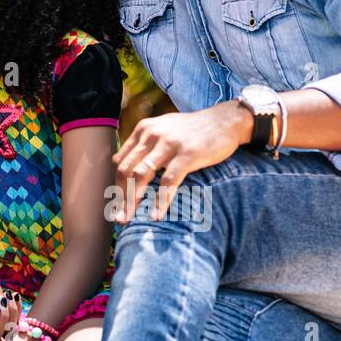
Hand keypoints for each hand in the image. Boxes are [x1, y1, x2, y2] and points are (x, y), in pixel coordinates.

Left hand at [113, 102, 251, 221]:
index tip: (115, 205)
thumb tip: (119, 162)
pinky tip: (156, 215)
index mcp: (143, 130)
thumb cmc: (193, 129)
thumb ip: (143, 143)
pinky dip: (160, 201)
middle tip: (118, 219)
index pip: (121, 161)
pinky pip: (168, 181)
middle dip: (120, 196)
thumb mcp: (163, 128)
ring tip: (129, 220)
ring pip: (142, 175)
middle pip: (126, 170)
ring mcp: (169, 143)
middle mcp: (152, 134)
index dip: (116, 185)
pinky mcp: (187, 154)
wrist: (225, 120)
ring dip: (132, 200)